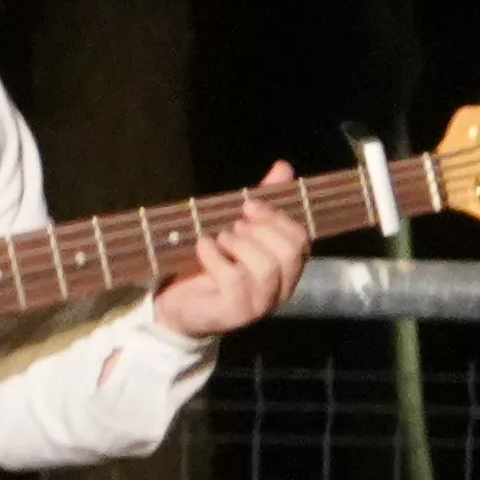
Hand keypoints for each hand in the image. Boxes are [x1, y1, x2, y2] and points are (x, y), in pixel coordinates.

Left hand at [149, 178, 311, 342]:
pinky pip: (234, 279)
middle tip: (232, 226)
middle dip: (259, 230)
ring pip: (265, 266)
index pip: (301, 239)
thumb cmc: (212, 264)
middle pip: (288, 252)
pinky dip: (215, 257)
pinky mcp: (235, 313)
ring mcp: (260, 304)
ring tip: (219, 238)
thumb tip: (284, 167)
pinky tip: (203, 248)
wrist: (178, 305)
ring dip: (239, 244)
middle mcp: (281, 288)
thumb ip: (263, 203)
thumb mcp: (238, 229)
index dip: (277, 217)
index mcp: (287, 267)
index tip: (248, 204)